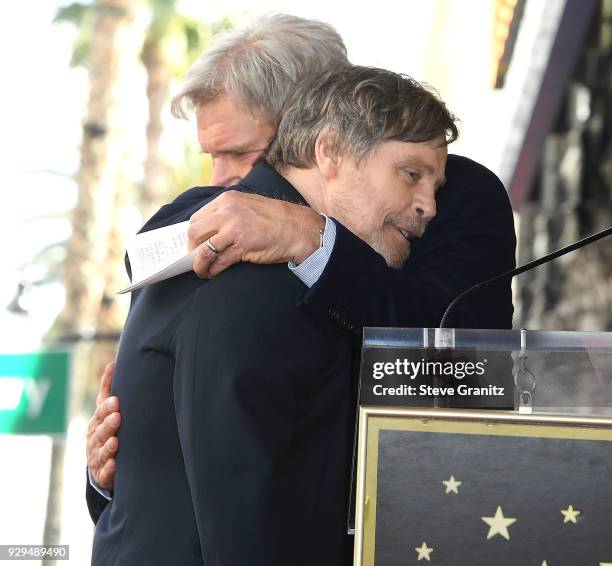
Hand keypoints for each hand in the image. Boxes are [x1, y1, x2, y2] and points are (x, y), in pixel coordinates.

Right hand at [86, 361, 120, 491]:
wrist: (102, 462)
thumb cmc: (107, 429)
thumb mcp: (106, 409)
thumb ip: (108, 388)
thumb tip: (112, 362)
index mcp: (96, 423)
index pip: (100, 414)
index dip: (107, 408)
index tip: (116, 401)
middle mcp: (95, 439)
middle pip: (100, 431)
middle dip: (108, 424)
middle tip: (117, 417)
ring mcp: (97, 457)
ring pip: (101, 451)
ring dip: (108, 446)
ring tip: (116, 441)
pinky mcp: (102, 474)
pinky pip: (105, 472)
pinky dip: (109, 468)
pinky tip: (115, 464)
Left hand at [188, 190, 324, 278]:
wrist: (299, 229)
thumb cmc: (276, 220)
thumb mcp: (248, 206)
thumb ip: (228, 213)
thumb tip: (208, 231)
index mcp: (227, 200)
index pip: (197, 217)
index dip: (193, 234)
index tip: (194, 245)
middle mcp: (227, 211)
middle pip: (194, 232)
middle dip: (192, 249)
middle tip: (196, 259)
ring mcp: (234, 228)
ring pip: (203, 250)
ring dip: (199, 264)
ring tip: (202, 271)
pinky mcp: (242, 246)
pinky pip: (219, 261)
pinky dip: (213, 270)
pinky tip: (214, 273)